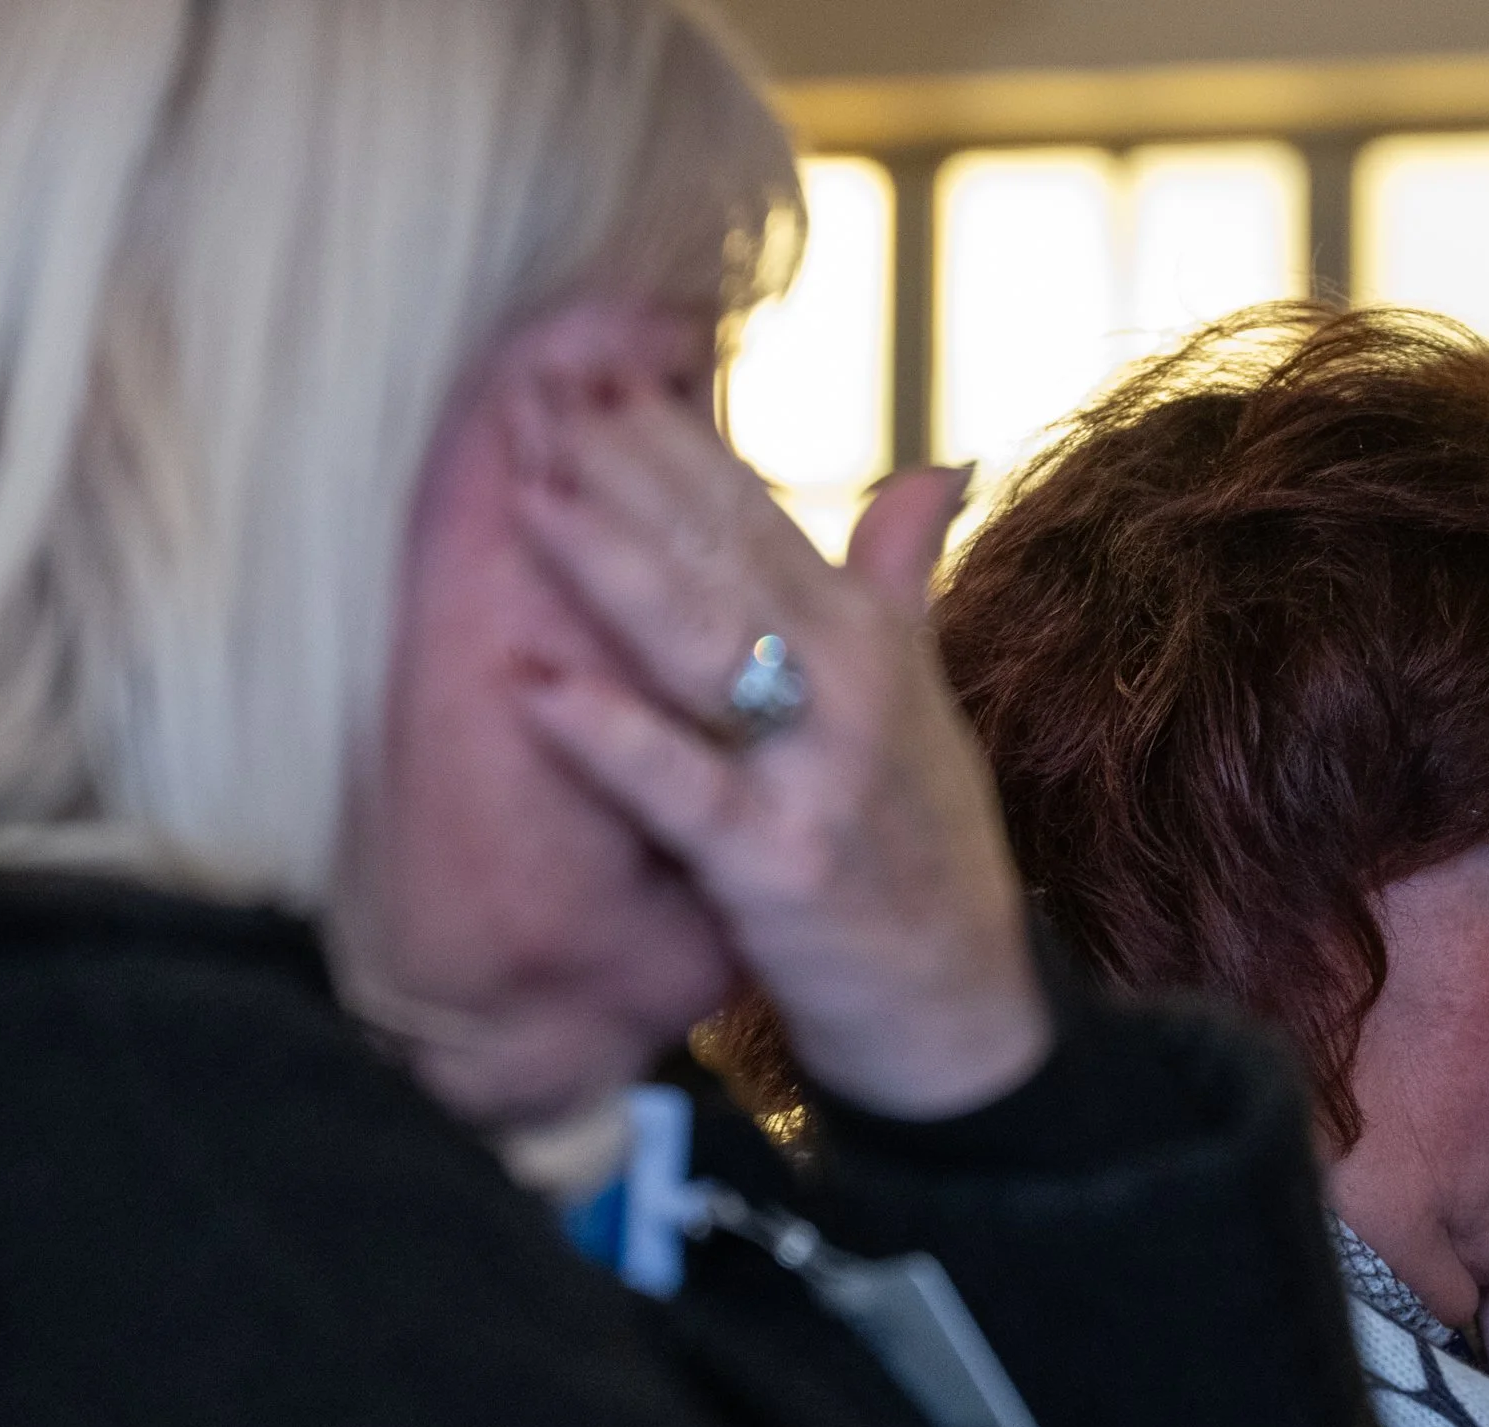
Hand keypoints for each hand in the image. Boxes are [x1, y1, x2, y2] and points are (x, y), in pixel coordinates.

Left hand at [505, 353, 1052, 1120]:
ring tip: (525, 487)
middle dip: (623, 464)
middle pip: (718, 549)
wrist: (964, 1009)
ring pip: (702, 640)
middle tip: (529, 378)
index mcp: (865, 633)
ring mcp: (818, 768)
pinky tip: (526, 681)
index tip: (581, 355)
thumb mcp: (923, 700)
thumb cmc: (927, 853)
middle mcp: (850, 679)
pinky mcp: (780, 862)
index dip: (666, 432)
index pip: (751, 508)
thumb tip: (938, 467)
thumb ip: (905, 577)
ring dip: (611, 560)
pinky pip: (682, 788)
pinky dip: (606, 736)